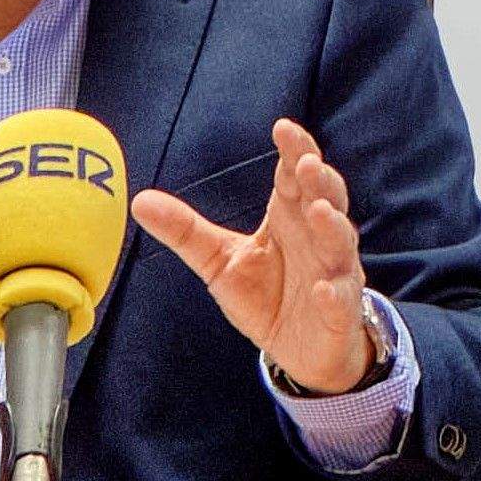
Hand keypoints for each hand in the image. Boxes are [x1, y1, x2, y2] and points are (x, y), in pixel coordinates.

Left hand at [130, 118, 375, 393]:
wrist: (298, 352)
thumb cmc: (265, 295)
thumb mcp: (218, 261)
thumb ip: (185, 230)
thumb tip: (138, 200)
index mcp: (289, 217)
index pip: (294, 176)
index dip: (294, 151)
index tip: (283, 129)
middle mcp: (318, 238)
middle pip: (326, 198)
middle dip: (319, 180)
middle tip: (306, 163)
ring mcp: (334, 274)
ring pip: (340, 243)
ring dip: (332, 226)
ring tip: (318, 211)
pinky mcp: (339, 314)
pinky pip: (341, 302)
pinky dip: (334, 294)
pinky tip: (323, 289)